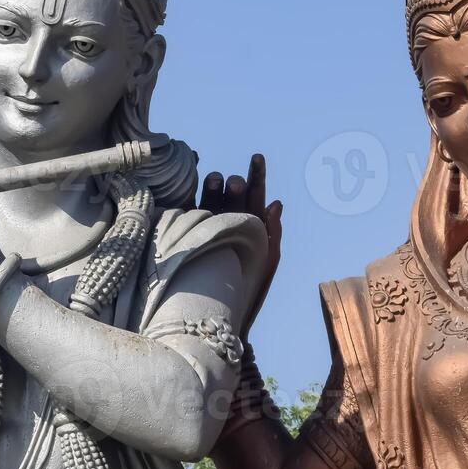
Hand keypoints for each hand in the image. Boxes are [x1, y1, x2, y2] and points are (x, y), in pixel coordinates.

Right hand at [199, 153, 282, 341]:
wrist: (225, 311)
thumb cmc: (251, 287)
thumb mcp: (267, 259)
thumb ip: (272, 231)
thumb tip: (276, 202)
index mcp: (254, 225)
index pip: (257, 195)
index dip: (258, 176)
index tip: (257, 157)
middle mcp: (234, 223)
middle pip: (234, 196)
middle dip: (236, 186)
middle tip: (235, 183)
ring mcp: (212, 229)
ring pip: (213, 202)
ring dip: (214, 189)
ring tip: (215, 179)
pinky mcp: (193, 238)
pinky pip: (193, 216)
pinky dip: (194, 204)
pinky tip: (191, 196)